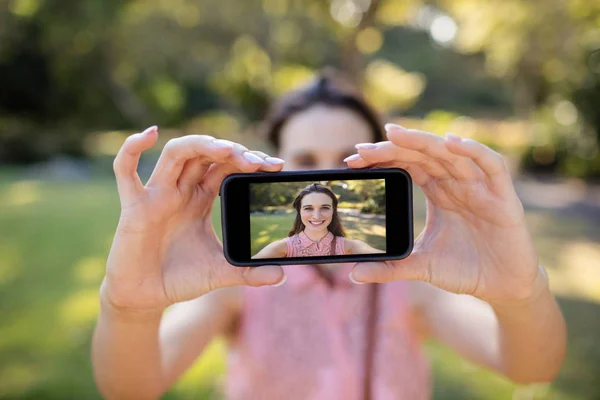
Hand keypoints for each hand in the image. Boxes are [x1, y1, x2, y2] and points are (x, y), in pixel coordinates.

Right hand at [102, 126, 285, 312]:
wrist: (145, 297)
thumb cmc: (179, 278)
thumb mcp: (221, 273)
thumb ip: (250, 272)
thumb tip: (282, 275)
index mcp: (200, 198)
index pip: (227, 166)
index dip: (249, 161)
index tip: (276, 166)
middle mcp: (180, 190)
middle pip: (206, 154)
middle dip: (233, 152)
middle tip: (258, 163)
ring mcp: (157, 194)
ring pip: (176, 154)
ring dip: (201, 145)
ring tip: (227, 149)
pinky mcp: (134, 206)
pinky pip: (125, 171)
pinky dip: (132, 149)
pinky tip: (150, 134)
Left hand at [345, 124, 542, 303]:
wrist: (503, 288)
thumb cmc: (465, 270)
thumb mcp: (421, 267)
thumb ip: (389, 268)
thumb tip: (353, 274)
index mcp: (438, 191)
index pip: (407, 164)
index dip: (383, 158)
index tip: (352, 160)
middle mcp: (457, 182)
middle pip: (423, 154)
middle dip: (393, 147)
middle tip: (362, 148)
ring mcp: (480, 186)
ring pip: (451, 153)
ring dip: (423, 141)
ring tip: (394, 133)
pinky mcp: (503, 196)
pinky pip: (490, 165)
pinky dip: (473, 150)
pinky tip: (452, 143)